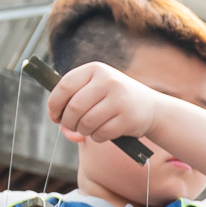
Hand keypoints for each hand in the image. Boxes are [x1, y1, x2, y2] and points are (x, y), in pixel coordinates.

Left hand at [44, 61, 165, 152]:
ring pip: (86, 123)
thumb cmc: (115, 100)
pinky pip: (101, 133)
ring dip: (83, 131)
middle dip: (68, 122)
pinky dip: (97, 137)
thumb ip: (74, 102)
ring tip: (88, 129)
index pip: (64, 86)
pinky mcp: (128, 118)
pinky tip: (103, 132)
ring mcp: (119, 99)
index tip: (54, 116)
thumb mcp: (96, 90)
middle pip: (74, 108)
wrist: (151, 108)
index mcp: (95, 69)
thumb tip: (61, 126)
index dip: (53, 104)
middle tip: (71, 126)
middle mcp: (108, 81)